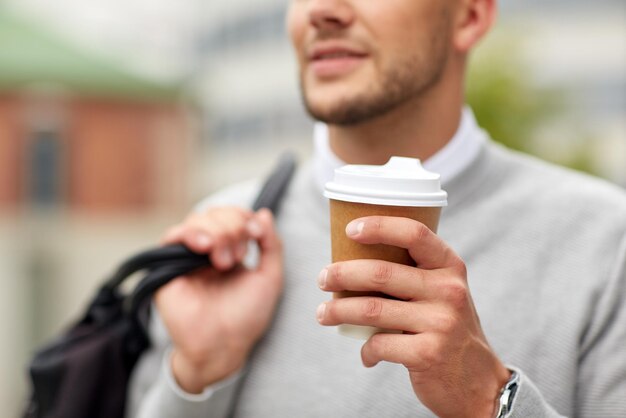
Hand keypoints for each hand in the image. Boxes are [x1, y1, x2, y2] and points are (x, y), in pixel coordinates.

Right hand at [155, 207, 282, 392]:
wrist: (223, 345)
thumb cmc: (247, 316)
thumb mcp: (270, 277)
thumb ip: (271, 244)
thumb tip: (264, 212)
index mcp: (229, 250)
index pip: (232, 216)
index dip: (244, 217)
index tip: (256, 234)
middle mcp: (206, 251)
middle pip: (215, 214)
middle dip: (232, 226)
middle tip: (239, 254)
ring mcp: (186, 257)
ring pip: (196, 220)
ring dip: (216, 232)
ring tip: (224, 260)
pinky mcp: (166, 268)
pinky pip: (172, 237)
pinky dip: (190, 233)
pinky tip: (205, 246)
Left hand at [316, 216, 509, 417]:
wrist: (480, 382)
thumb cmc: (447, 328)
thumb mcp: (442, 293)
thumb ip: (413, 275)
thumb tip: (352, 261)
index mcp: (450, 267)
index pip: (414, 234)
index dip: (379, 226)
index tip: (351, 229)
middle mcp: (448, 290)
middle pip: (380, 273)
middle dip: (341, 274)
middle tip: (323, 279)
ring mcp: (440, 323)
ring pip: (371, 309)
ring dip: (338, 310)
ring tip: (322, 313)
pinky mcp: (428, 353)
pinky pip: (378, 344)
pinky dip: (366, 350)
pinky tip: (366, 354)